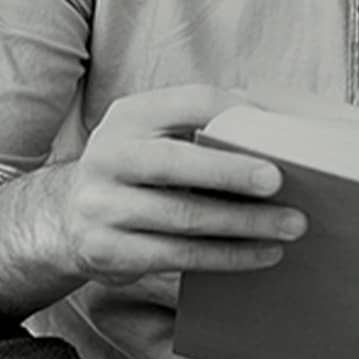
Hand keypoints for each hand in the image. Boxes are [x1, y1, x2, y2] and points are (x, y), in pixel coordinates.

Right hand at [49, 84, 306, 286]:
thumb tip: (275, 124)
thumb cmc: (137, 171)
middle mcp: (107, 156)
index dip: (235, 113)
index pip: (190, 103)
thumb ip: (202, 124)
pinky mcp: (107, 251)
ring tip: (290, 226)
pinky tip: (264, 253)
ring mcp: (102, 206)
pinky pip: (178, 256)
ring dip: (244, 224)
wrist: (68, 217)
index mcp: (129, 116)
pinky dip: (227, 256)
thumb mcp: (155, 134)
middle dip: (232, 172)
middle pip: (176, 163)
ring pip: (183, 217)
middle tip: (279, 181)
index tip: (276, 131)